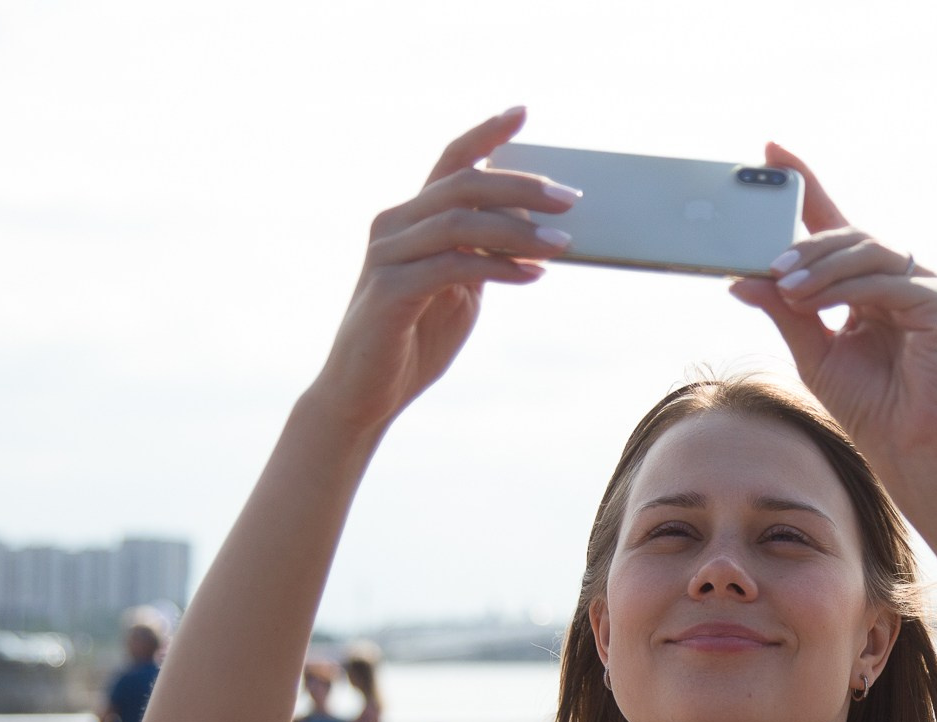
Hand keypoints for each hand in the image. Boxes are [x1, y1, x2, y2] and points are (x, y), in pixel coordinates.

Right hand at [312, 106, 577, 434]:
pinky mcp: (389, 292)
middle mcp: (394, 226)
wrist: (365, 395)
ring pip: (459, 222)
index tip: (523, 112)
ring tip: (563, 244)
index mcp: (410, 219)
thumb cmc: (414, 340)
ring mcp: (387, 256)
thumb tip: (533, 226)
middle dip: (522, 187)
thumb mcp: (460, 290)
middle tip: (571, 199)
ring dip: (518, 230)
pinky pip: (451, 267)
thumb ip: (484, 256)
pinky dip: (497, 267)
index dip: (485, 133)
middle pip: (462, 185)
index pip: (450, 162)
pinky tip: (532, 275)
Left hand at [729, 143, 936, 472]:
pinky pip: (888, 282)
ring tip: (787, 289)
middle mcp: (901, 274)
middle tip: (767, 263)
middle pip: (849, 236)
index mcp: (871, 282)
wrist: (913, 451)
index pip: (835, 220)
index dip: (807, 183)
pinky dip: (849, 290)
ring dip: (821, 268)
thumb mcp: (813, 351)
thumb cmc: (871, 406)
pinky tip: (817, 303)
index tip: (770, 151)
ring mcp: (927, 284)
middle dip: (804, 247)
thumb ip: (784, 311)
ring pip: (867, 252)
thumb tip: (740, 277)